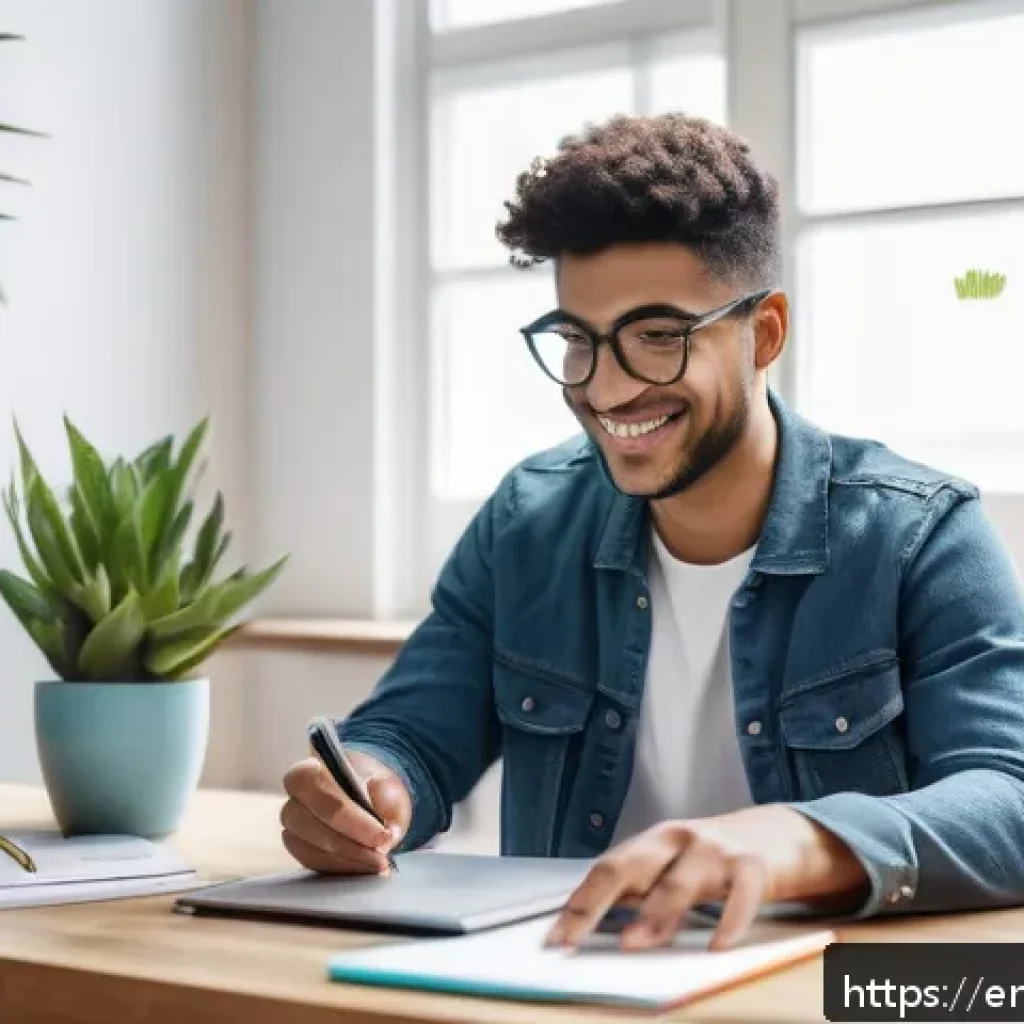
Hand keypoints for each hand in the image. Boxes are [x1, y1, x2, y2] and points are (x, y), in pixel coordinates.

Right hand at [281, 749, 411, 874]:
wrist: (367, 795)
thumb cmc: (372, 786)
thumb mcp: (387, 784)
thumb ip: (386, 802)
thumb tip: (387, 833)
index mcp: (310, 771)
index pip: (320, 792)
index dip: (350, 817)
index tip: (381, 836)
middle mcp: (294, 799)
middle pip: (312, 824)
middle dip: (350, 844)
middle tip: (382, 854)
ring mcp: (293, 828)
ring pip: (311, 849)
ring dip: (348, 860)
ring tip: (378, 863)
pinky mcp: (300, 850)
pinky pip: (314, 864)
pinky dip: (342, 869)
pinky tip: (365, 867)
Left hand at [545, 806, 866, 950]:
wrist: (777, 834)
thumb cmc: (713, 858)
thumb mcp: (672, 866)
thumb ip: (641, 889)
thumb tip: (595, 924)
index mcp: (652, 841)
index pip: (606, 869)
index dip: (579, 903)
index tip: (556, 937)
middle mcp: (677, 839)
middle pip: (628, 868)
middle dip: (597, 903)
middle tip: (575, 937)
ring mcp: (714, 851)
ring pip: (679, 882)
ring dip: (655, 914)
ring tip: (634, 942)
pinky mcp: (753, 866)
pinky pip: (739, 895)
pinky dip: (728, 922)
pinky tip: (718, 945)